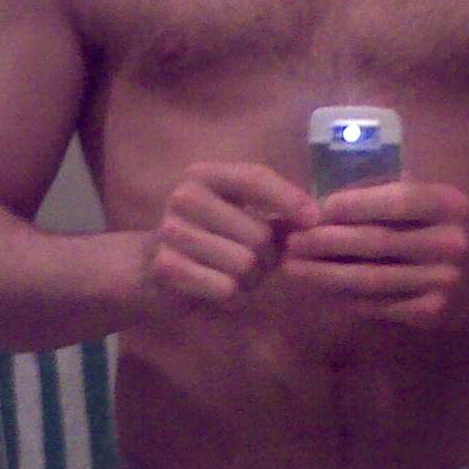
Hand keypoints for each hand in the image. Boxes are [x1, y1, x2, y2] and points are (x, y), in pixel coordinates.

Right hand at [144, 161, 320, 304]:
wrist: (150, 270)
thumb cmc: (210, 241)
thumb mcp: (242, 219)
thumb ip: (279, 217)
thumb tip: (318, 220)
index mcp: (206, 175)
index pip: (254, 178)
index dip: (289, 198)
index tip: (315, 219)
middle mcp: (184, 196)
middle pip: (258, 234)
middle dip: (267, 258)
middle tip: (255, 265)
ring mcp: (171, 230)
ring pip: (244, 263)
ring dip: (249, 279)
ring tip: (233, 274)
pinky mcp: (165, 265)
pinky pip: (224, 286)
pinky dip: (229, 293)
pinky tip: (214, 287)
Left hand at [280, 180, 468, 325]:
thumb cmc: (440, 226)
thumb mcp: (426, 198)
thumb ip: (384, 191)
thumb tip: (324, 202)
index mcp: (448, 205)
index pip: (397, 201)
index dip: (354, 205)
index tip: (315, 209)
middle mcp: (450, 243)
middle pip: (377, 242)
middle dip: (327, 243)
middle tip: (292, 242)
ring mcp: (441, 282)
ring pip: (371, 280)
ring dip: (326, 275)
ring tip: (294, 269)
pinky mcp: (430, 312)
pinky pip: (378, 306)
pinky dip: (344, 299)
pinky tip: (319, 291)